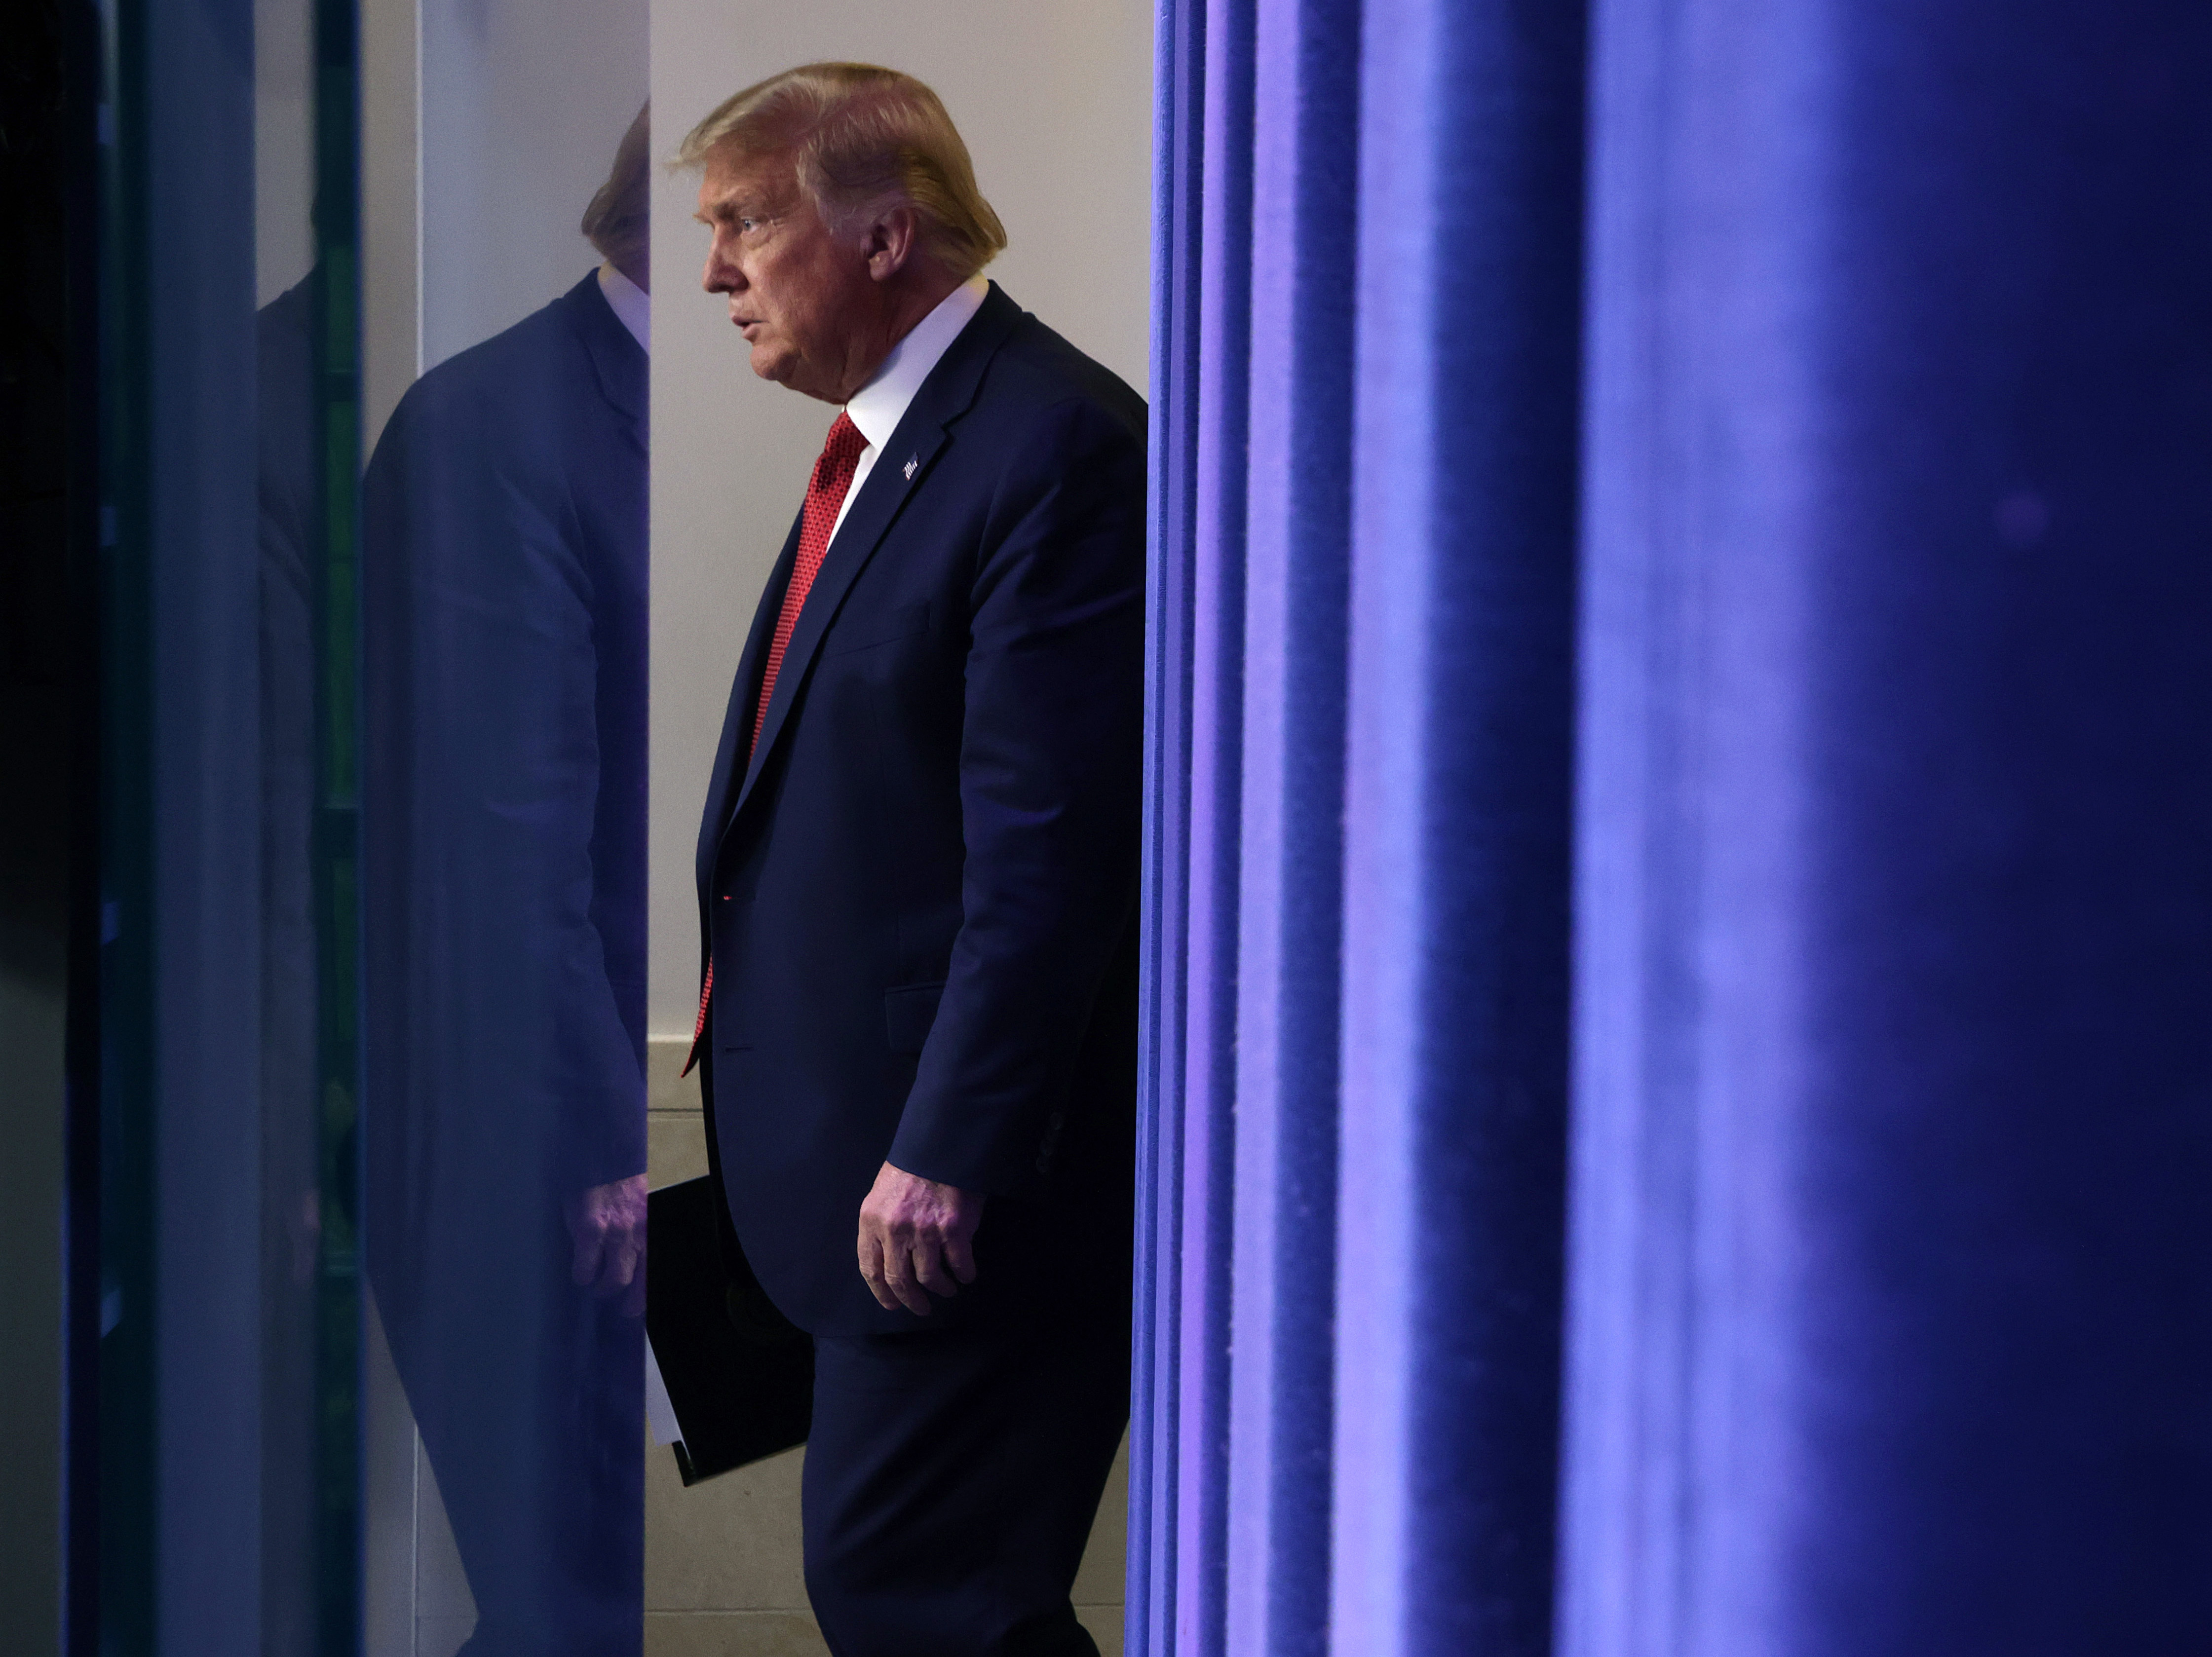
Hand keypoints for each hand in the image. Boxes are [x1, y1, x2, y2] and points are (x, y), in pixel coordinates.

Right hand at [565, 1174, 648, 1317]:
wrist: (600, 1155)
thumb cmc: (621, 1181)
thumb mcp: (641, 1206)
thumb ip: (639, 1233)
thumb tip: (633, 1262)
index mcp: (652, 1229)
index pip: (654, 1274)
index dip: (645, 1296)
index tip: (637, 1306)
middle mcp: (639, 1234)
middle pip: (636, 1285)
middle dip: (625, 1302)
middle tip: (615, 1300)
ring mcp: (616, 1234)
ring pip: (613, 1281)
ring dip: (601, 1289)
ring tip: (594, 1286)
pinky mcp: (590, 1230)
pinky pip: (585, 1269)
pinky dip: (582, 1276)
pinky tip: (580, 1273)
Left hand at [857, 1162, 983, 1315]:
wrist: (941, 1145)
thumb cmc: (911, 1168)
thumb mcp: (882, 1195)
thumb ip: (881, 1226)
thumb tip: (889, 1260)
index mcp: (872, 1220)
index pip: (871, 1269)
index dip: (882, 1293)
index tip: (893, 1304)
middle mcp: (895, 1229)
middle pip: (899, 1280)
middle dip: (911, 1300)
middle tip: (921, 1308)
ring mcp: (925, 1231)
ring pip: (929, 1277)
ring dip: (940, 1288)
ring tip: (947, 1289)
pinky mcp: (953, 1229)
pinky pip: (959, 1264)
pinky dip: (964, 1274)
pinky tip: (966, 1274)